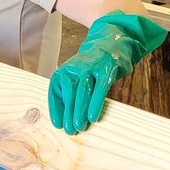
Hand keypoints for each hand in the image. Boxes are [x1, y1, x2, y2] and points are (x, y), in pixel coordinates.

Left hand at [48, 11, 167, 135]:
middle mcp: (76, 67)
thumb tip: (67, 116)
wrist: (113, 39)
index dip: (56, 108)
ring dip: (80, 110)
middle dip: (68, 112)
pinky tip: (93, 116)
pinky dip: (95, 102)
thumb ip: (73, 91)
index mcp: (65, 69)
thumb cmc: (94, 66)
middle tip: (69, 130)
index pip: (55, 90)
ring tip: (79, 127)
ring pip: (82, 91)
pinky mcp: (107, 68)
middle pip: (69, 92)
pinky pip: (100, 88)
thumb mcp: (79, 75)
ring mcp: (91, 66)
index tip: (57, 124)